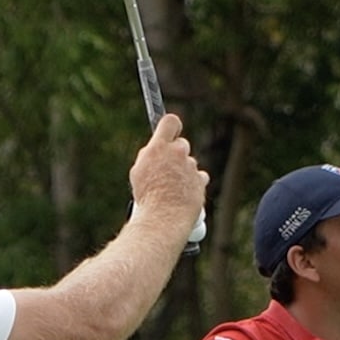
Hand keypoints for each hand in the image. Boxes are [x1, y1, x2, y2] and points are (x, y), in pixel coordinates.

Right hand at [127, 114, 208, 238]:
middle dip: (175, 154)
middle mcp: (177, 153)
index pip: (170, 121)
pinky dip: (192, 184)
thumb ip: (149, 156)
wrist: (163, 217)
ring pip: (189, 164)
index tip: (169, 132)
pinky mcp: (201, 180)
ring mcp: (191, 166)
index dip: (170, 126)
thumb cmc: (147, 197)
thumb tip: (154, 150)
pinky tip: (182, 195)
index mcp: (158, 148)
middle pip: (181, 144)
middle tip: (166, 169)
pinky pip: (198, 178)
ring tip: (170, 190)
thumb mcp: (138, 172)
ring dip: (182, 173)